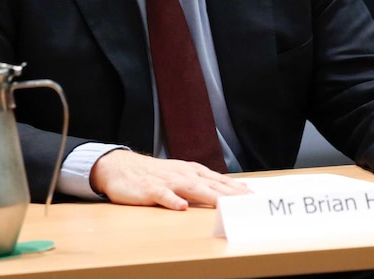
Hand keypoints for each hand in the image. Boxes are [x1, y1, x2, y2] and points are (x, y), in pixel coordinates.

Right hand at [89, 149, 250, 209]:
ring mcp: (167, 182)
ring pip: (191, 188)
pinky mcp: (150, 190)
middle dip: (230, 193)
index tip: (253, 195)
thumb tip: (227, 189)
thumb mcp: (180, 175)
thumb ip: (202, 182)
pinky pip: (163, 196)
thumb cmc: (153, 174)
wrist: (121, 167)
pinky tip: (181, 207)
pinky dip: (172, 201)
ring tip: (223, 203)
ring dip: (208, 195)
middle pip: (210, 185)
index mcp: (191, 172)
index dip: (235, 188)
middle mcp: (183, 175)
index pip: (218, 180)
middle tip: (247, 201)